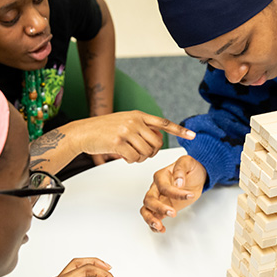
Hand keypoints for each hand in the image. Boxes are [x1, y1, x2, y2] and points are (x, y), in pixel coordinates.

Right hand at [67, 111, 195, 163]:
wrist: (83, 132)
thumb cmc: (103, 130)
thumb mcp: (124, 122)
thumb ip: (140, 127)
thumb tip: (155, 140)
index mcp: (138, 115)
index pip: (163, 123)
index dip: (179, 130)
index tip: (193, 136)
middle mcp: (134, 121)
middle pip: (157, 144)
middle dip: (152, 153)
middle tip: (142, 154)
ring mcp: (126, 131)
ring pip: (146, 152)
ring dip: (140, 158)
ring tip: (130, 154)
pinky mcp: (118, 142)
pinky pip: (134, 158)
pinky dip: (131, 161)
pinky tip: (123, 156)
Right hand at [140, 155, 206, 232]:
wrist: (196, 175)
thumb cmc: (190, 168)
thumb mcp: (188, 162)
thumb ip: (181, 169)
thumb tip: (178, 182)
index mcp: (161, 176)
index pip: (163, 187)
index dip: (176, 193)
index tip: (189, 195)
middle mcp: (156, 188)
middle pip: (150, 199)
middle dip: (160, 208)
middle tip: (173, 213)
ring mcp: (158, 199)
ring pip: (146, 210)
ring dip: (151, 218)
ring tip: (159, 226)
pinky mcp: (162, 208)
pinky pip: (152, 217)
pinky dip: (154, 225)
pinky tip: (161, 229)